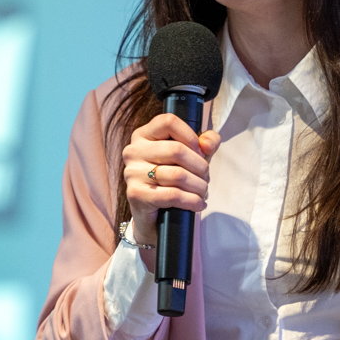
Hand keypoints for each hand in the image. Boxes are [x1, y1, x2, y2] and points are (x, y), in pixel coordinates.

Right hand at [121, 114, 220, 246]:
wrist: (154, 217)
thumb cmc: (172, 181)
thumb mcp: (191, 157)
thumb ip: (205, 143)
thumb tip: (207, 144)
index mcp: (143, 135)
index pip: (168, 122)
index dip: (191, 136)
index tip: (200, 152)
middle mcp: (133, 151)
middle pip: (177, 150)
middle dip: (200, 167)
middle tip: (206, 178)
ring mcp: (132, 173)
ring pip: (178, 175)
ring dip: (199, 186)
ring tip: (203, 192)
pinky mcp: (136, 194)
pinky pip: (172, 195)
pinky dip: (192, 201)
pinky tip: (198, 204)